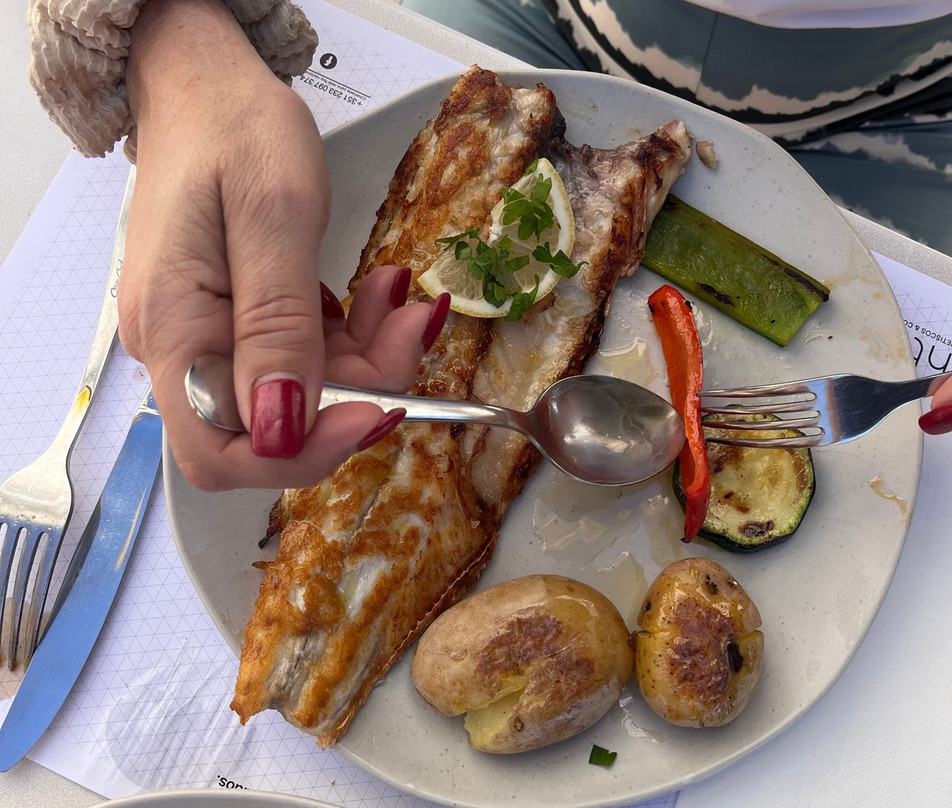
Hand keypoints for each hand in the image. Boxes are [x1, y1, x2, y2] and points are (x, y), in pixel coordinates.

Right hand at [118, 0, 445, 489]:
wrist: (206, 87)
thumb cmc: (234, 131)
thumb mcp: (273, 217)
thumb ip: (278, 326)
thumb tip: (279, 431)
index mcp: (176, 331)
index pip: (225, 451)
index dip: (306, 453)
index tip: (379, 412)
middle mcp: (182, 349)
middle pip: (274, 428)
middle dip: (356, 394)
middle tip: (411, 327)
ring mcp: (207, 338)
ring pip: (300, 396)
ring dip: (365, 359)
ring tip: (397, 295)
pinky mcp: (233, 323)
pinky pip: (300, 358)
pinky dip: (349, 338)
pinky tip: (374, 294)